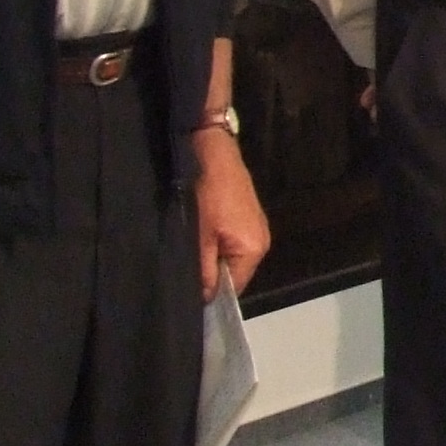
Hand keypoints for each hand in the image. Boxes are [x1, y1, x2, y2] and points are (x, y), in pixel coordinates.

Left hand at [193, 129, 269, 299]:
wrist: (209, 146)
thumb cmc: (204, 191)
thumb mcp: (197, 235)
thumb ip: (202, 270)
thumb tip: (204, 299)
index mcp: (253, 249)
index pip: (233, 289)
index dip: (209, 291)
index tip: (185, 286)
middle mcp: (261, 241)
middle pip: (234, 272)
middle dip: (210, 270)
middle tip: (184, 262)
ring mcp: (256, 226)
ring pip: (230, 255)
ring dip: (211, 254)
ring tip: (191, 243)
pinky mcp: (247, 214)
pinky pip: (231, 239)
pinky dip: (215, 239)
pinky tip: (200, 228)